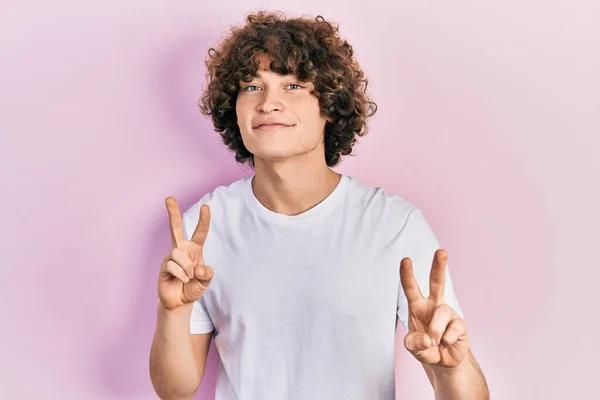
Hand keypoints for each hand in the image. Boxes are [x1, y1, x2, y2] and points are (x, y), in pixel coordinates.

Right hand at [158, 197, 213, 309]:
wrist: (180, 302)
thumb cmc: (193, 288)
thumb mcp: (205, 281)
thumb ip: (206, 274)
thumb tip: (197, 268)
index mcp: (194, 249)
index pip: (200, 232)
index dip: (204, 220)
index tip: (206, 207)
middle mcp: (182, 249)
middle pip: (176, 227)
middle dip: (173, 212)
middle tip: (169, 198)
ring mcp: (171, 257)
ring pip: (177, 253)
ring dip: (187, 267)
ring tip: (189, 278)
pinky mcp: (164, 266)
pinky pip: (172, 265)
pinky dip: (181, 275)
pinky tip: (181, 280)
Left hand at [400, 249, 468, 369]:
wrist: (442, 362)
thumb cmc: (425, 348)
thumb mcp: (412, 347)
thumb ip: (414, 343)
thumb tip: (429, 338)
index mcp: (417, 306)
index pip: (411, 288)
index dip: (407, 274)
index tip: (405, 259)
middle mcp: (433, 305)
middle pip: (437, 282)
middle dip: (439, 266)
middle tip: (441, 251)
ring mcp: (448, 313)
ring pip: (442, 312)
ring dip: (436, 330)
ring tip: (435, 342)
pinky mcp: (460, 324)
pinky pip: (453, 328)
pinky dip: (446, 340)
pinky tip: (445, 344)